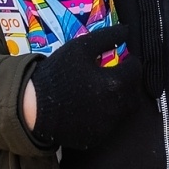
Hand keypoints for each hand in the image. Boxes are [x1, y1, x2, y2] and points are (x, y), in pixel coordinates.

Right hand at [24, 25, 139, 150]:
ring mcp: (106, 126)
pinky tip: (92, 108)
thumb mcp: (81, 48)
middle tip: (115, 75)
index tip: (123, 59)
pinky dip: (106, 116)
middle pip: (134, 93)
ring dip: (119, 99)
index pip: (135, 70)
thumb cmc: (57, 73)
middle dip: (128, 82)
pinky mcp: (95, 138)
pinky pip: (109, 125)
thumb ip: (107, 37)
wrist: (33, 106)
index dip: (130, 62)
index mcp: (115, 83)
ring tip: (103, 91)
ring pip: (124, 111)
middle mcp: (116, 107)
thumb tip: (126, 30)